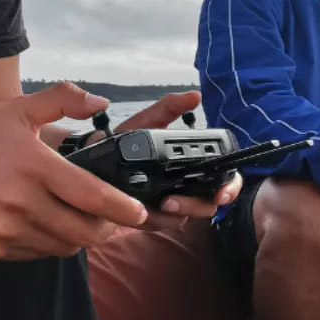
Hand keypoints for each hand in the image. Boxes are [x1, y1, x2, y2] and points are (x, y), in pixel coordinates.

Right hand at [0, 82, 147, 260]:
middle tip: (115, 220)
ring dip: (80, 238)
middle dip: (108, 230)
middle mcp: (22, 202)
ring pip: (64, 247)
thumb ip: (63, 100)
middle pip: (85, 232)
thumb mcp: (19, 109)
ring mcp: (7, 229)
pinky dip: (51, 243)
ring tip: (83, 221)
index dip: (123, 209)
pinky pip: (38, 253)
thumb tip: (100, 103)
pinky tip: (49, 224)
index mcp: (35, 166)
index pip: (92, 197)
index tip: (139, 213)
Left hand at [114, 90, 241, 233]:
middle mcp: (183, 187)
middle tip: (180, 199)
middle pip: (207, 204)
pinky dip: (156, 219)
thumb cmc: (123, 141)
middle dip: (198, 205)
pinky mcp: (148, 217)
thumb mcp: (147, 122)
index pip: (221, 178)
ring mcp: (167, 205)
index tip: (222, 193)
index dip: (228, 187)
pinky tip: (147, 210)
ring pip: (185, 218)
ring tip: (163, 202)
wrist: (91, 161)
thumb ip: (169, 107)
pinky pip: (160, 224)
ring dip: (178, 212)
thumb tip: (195, 96)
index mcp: (188, 165)